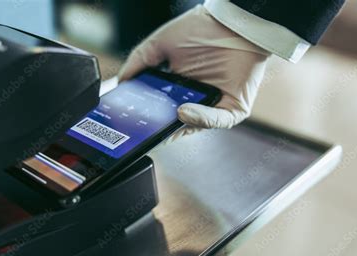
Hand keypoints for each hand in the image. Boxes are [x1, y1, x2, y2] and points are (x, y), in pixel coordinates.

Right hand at [119, 5, 269, 133]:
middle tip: (140, 132)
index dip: (144, 116)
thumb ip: (139, 61)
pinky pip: (216, 121)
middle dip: (157, 128)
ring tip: (159, 123)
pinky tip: (183, 112)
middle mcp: (194, 99)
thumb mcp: (161, 43)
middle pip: (173, 123)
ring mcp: (213, 106)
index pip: (158, 109)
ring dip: (175, 127)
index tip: (129, 121)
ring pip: (192, 126)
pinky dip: (200, 119)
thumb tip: (121, 81)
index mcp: (177, 87)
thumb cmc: (203, 28)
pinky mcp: (232, 110)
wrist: (234, 22)